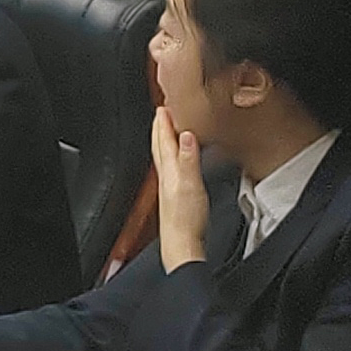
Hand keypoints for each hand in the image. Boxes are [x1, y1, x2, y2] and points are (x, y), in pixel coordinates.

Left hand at [149, 106, 208, 270]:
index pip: (163, 139)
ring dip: (164, 139)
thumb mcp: (191, 185)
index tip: (164, 104)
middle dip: (160, 126)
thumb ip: (188, 159)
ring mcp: (169, 185)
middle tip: (163, 110)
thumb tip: (186, 134)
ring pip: (163, 155)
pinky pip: (170, 167)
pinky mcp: (175, 195)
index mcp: (168, 170)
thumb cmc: (186, 220)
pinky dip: (171, 155)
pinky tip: (177, 159)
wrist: (182, 245)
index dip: (164, 122)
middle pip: (159, 145)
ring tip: (167, 128)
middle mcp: (166, 176)